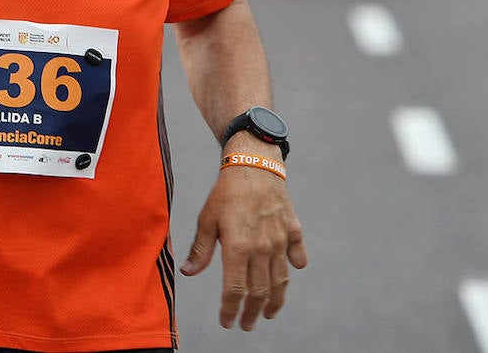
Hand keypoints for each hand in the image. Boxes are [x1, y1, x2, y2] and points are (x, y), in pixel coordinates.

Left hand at [180, 162, 306, 330]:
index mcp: (238, 247)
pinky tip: (291, 273)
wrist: (254, 163)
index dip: (230, 310)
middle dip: (251, 313)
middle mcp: (262, 248)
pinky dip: (295, 266)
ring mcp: (281, 240)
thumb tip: (188, 273)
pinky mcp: (294, 230)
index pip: (235, 290)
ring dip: (275, 301)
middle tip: (246, 324)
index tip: (227, 322)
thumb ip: (200, 249)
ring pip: (281, 280)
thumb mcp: (207, 219)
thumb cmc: (225, 192)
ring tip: (268, 313)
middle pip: (259, 292)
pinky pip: (298, 254)